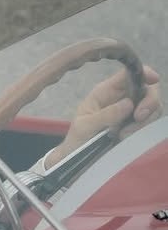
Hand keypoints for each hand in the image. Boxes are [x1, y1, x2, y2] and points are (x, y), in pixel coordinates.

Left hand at [46, 64, 161, 166]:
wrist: (76, 158)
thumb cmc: (76, 139)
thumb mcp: (84, 126)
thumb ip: (105, 115)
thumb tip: (129, 104)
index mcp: (106, 91)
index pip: (129, 73)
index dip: (144, 72)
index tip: (153, 80)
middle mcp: (121, 98)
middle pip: (148, 89)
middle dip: (149, 102)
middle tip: (138, 118)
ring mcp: (130, 112)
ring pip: (152, 107)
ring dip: (145, 120)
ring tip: (123, 135)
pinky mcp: (135, 125)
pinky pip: (149, 122)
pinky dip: (143, 129)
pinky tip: (126, 138)